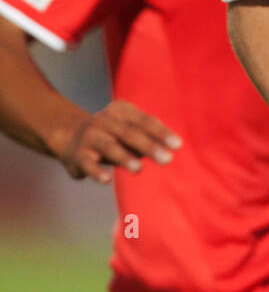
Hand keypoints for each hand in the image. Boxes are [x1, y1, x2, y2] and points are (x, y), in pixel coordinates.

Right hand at [52, 100, 181, 182]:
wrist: (68, 135)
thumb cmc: (110, 134)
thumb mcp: (128, 131)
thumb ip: (148, 136)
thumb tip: (172, 146)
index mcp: (120, 111)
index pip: (144, 121)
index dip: (161, 132)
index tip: (178, 145)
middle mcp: (105, 121)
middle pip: (130, 132)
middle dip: (149, 146)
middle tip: (168, 159)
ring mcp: (90, 137)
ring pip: (109, 146)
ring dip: (124, 157)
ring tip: (139, 169)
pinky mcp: (78, 155)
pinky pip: (88, 164)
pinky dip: (97, 171)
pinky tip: (107, 180)